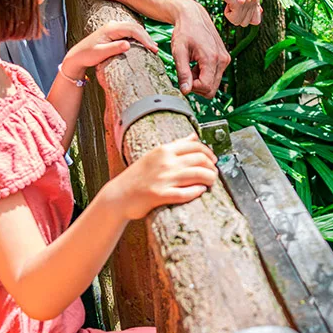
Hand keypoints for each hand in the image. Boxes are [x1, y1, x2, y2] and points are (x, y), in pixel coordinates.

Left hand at [62, 21, 157, 77]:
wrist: (77, 56)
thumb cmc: (87, 55)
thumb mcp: (100, 53)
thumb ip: (114, 48)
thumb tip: (128, 44)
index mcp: (110, 29)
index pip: (133, 30)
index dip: (144, 38)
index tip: (153, 49)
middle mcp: (113, 25)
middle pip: (135, 27)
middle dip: (147, 38)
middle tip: (156, 50)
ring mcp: (114, 27)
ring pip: (134, 28)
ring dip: (144, 37)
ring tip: (153, 48)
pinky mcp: (114, 32)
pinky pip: (130, 31)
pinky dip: (139, 37)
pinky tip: (144, 44)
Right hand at [103, 137, 219, 219]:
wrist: (118, 196)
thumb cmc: (137, 176)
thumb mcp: (155, 155)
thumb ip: (176, 146)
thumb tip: (194, 136)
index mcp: (164, 150)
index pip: (196, 146)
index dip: (209, 153)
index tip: (213, 160)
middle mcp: (165, 162)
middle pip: (201, 160)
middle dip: (212, 167)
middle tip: (214, 173)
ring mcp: (163, 179)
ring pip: (198, 175)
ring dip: (209, 179)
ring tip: (210, 182)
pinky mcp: (161, 195)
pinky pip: (187, 193)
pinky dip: (197, 191)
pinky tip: (200, 191)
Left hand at [170, 0, 229, 96]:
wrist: (193, 16)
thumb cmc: (184, 31)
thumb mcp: (179, 52)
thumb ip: (183, 73)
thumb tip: (185, 91)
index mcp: (212, 58)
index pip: (205, 87)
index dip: (192, 88)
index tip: (183, 77)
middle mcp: (223, 60)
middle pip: (211, 90)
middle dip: (197, 85)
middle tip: (186, 71)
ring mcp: (225, 59)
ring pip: (213, 84)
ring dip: (200, 80)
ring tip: (191, 65)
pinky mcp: (225, 58)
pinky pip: (215, 75)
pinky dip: (205, 74)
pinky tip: (197, 63)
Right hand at [196, 0, 262, 27]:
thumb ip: (250, 4)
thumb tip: (260, 16)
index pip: (256, 21)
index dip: (244, 18)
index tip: (236, 7)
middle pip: (246, 23)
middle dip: (236, 16)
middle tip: (231, 2)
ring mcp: (248, 0)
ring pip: (239, 22)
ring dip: (231, 15)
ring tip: (229, 0)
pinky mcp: (239, 1)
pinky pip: (234, 19)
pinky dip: (227, 13)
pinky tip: (227, 0)